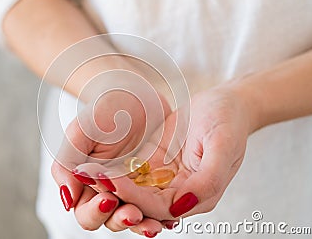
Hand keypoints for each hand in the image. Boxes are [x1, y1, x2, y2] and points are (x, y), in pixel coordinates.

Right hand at [51, 88, 171, 230]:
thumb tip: (67, 200)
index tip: (108, 199)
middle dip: (121, 221)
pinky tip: (171, 215)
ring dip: (144, 224)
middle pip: (111, 220)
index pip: (85, 211)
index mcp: (86, 183)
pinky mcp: (154, 183)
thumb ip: (67, 165)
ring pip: (136, 217)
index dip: (95, 212)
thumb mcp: (80, 132)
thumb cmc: (103, 110)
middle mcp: (108, 189)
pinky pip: (158, 204)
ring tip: (156, 224)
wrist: (134, 93)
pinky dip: (163, 213)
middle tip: (134, 214)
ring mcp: (133, 188)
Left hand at [81, 84, 252, 235]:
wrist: (224, 102)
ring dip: (109, 183)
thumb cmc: (227, 121)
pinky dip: (113, 170)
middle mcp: (178, 192)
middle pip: (141, 203)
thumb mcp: (223, 146)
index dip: (133, 197)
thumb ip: (208, 181)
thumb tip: (180, 208)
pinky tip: (94, 161)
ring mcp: (165, 178)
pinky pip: (131, 172)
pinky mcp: (155, 164)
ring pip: (132, 189)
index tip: (109, 181)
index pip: (159, 207)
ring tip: (84, 171)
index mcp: (197, 195)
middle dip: (114, 193)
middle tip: (88, 178)